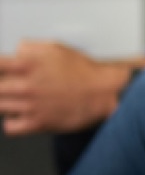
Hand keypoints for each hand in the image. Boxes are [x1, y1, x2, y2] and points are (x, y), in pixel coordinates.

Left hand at [0, 41, 139, 134]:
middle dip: (1, 86)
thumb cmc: (83, 71)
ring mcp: (31, 106)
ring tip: (18, 99)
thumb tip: (15, 50)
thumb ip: (32, 47)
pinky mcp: (38, 123)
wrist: (104, 92)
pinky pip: (9, 126)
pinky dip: (12, 121)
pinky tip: (21, 114)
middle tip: (12, 86)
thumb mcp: (58, 49)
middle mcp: (27, 85)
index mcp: (29, 64)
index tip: (2, 71)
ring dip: (5, 103)